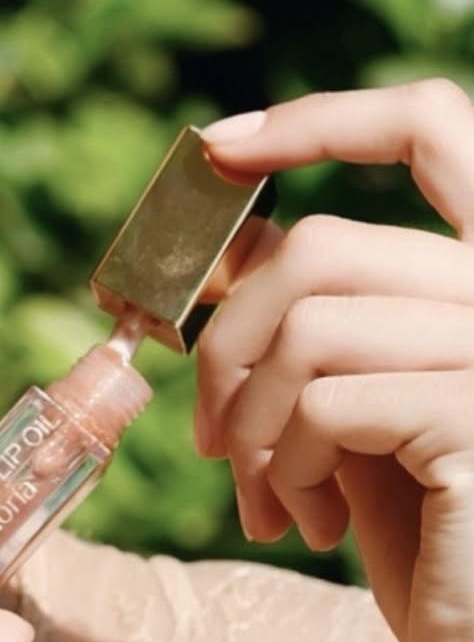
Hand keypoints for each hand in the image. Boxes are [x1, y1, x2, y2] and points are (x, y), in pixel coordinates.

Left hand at [194, 79, 473, 641]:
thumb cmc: (418, 522)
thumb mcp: (354, 389)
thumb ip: (315, 302)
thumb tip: (229, 234)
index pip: (433, 126)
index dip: (323, 119)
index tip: (220, 147)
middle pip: (326, 242)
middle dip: (234, 331)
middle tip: (207, 426)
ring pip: (309, 319)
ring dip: (249, 411)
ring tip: (254, 483)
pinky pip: (326, 397)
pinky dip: (281, 456)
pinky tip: (297, 515)